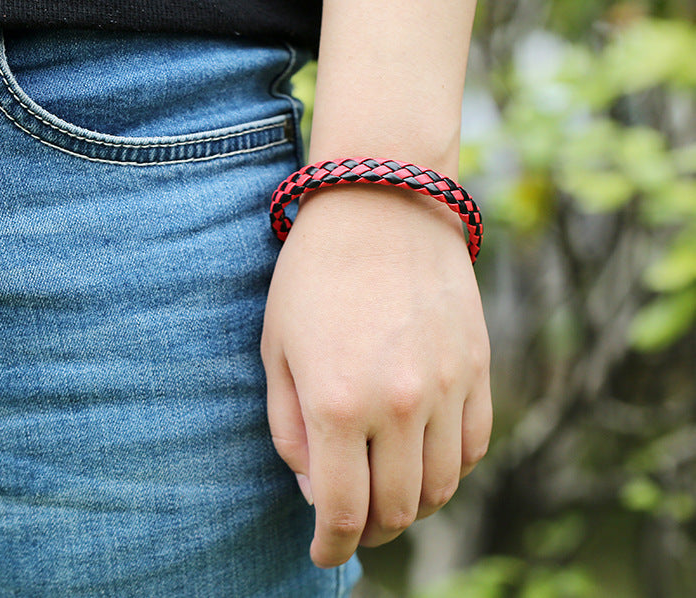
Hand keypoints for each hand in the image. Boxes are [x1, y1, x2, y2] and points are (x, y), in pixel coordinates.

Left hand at [260, 183, 491, 567]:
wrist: (382, 204)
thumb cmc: (314, 272)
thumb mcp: (277, 348)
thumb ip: (289, 427)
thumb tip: (313, 486)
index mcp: (337, 402)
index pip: (342, 511)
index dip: (330, 544)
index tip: (322, 551)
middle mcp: (399, 404)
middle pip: (397, 509)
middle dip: (370, 530)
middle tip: (353, 523)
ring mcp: (448, 386)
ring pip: (441, 487)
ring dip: (413, 506)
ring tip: (388, 493)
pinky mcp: (478, 365)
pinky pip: (474, 445)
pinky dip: (450, 469)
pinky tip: (424, 458)